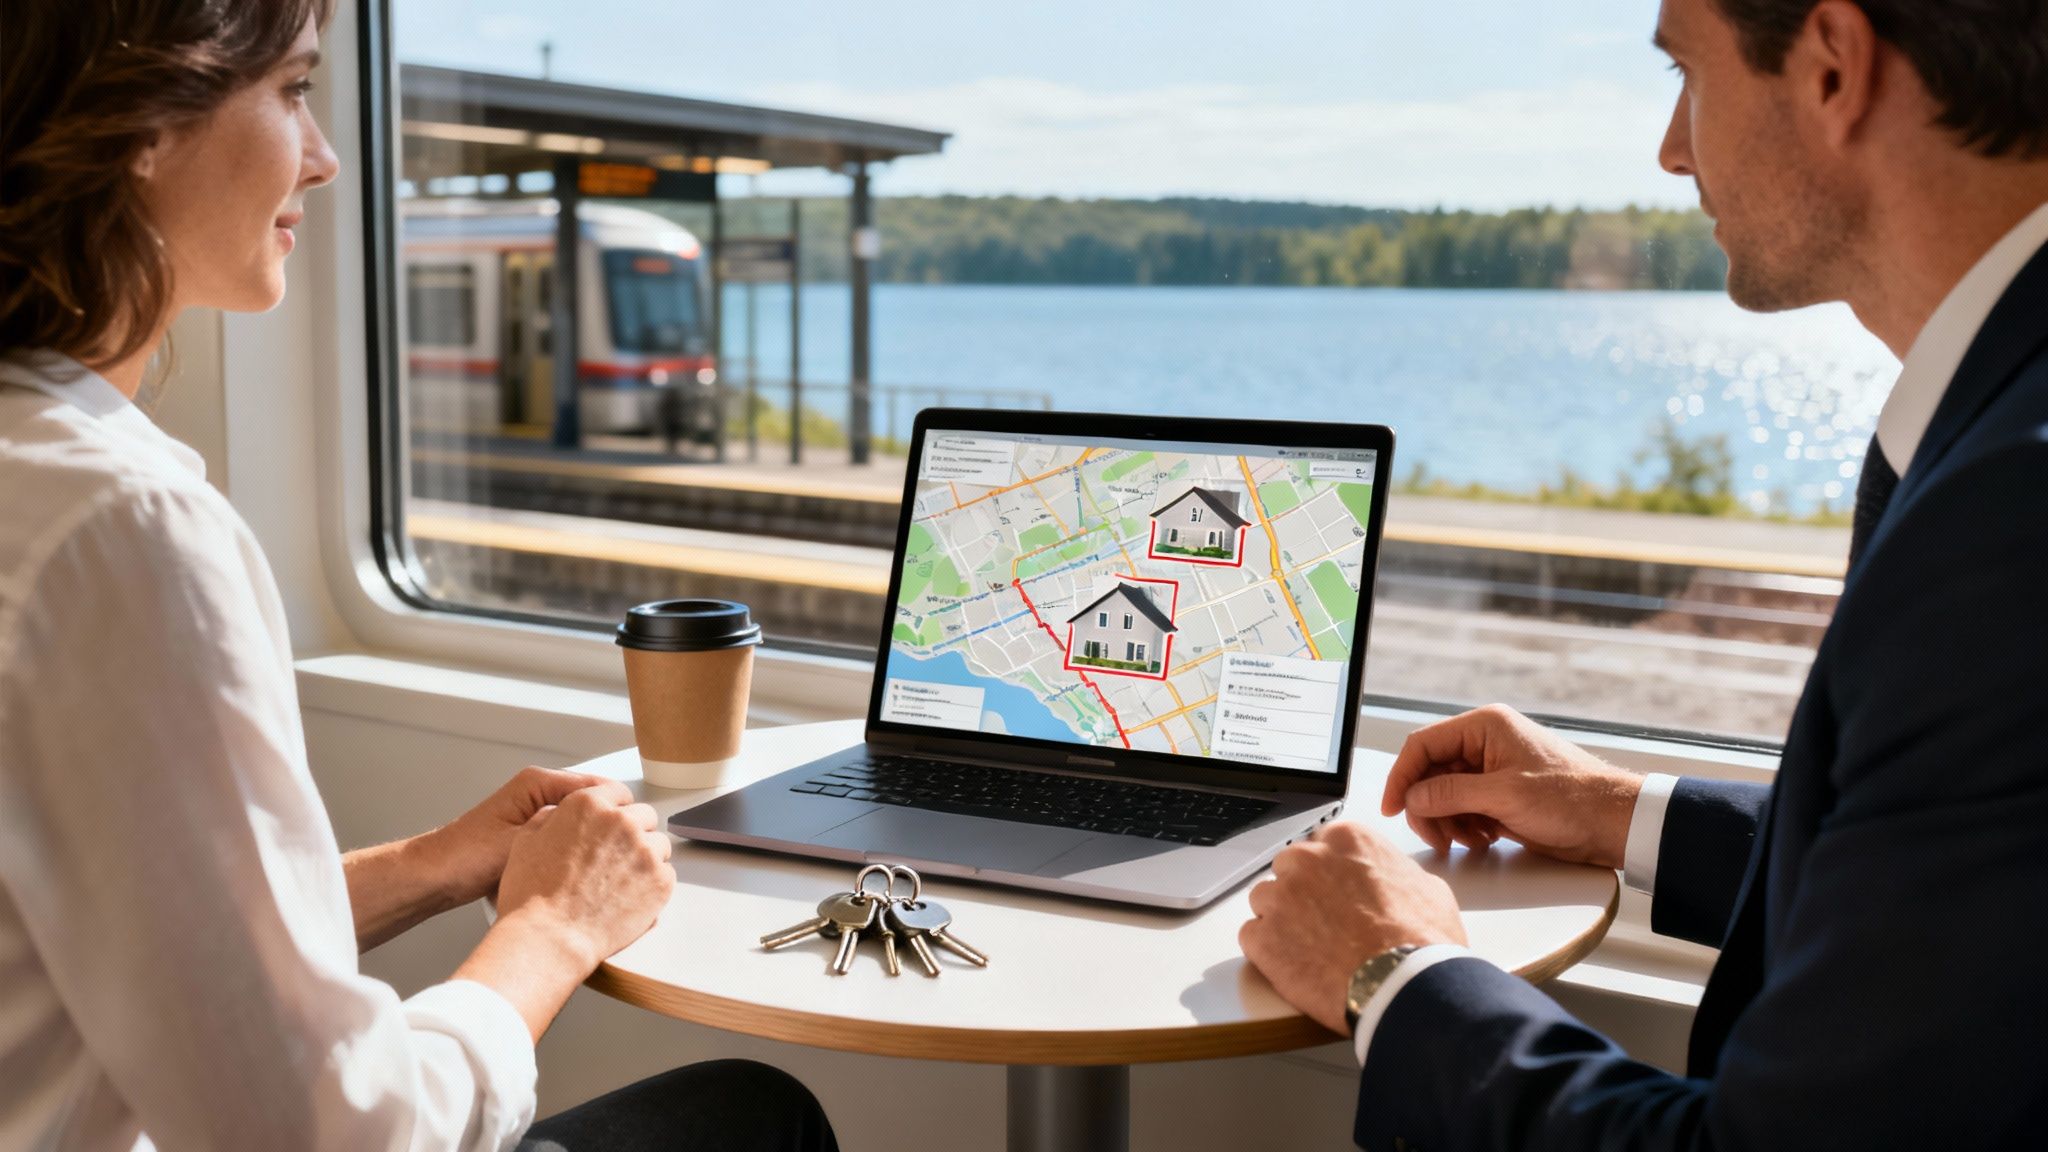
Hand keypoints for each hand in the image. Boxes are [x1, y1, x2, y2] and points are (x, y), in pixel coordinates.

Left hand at [429, 766, 623, 905]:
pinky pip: (568, 839)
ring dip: (595, 841)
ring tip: (613, 861)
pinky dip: (578, 852)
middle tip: (631, 849)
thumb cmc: (467, 857)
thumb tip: (606, 831)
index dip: (620, 809)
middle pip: (594, 804)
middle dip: (611, 826)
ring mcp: (537, 814)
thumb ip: (564, 831)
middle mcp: (539, 793)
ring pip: (583, 824)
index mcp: (538, 783)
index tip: (639, 831)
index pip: (598, 786)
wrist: (434, 877)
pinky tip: (589, 871)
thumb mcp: (522, 841)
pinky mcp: (534, 836)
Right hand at [493, 782, 674, 971]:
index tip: (612, 824)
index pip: (617, 792)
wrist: (549, 938)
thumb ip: (548, 818)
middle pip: (644, 816)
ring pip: (658, 844)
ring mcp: (644, 851)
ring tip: (622, 881)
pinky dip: (653, 883)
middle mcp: (621, 822)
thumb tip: (558, 813)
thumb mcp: (525, 842)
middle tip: (616, 858)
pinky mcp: (660, 880)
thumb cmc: (532, 896)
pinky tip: (630, 897)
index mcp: (588, 806)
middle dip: (633, 832)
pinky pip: (667, 873)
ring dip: (645, 857)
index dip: (614, 809)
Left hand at [1239, 822, 1465, 1034]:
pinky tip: (1296, 966)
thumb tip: (1389, 878)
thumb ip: (1393, 871)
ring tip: (1312, 949)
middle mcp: (1306, 859)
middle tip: (1325, 925)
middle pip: (1288, 869)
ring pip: (1265, 901)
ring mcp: (1280, 897)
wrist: (1405, 986)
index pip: (1320, 845)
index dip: (1328, 874)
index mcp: (1345, 839)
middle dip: (1302, 894)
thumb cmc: (1422, 941)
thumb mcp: (1426, 888)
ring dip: (1282, 921)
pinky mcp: (1262, 936)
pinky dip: (1269, 952)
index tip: (1335, 894)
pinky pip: (1252, 936)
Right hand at [1382, 704, 1644, 868]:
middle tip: (1435, 836)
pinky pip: (1465, 808)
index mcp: (1485, 726)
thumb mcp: (1505, 795)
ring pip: (1445, 794)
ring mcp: (1493, 770)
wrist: (1614, 823)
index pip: (1423, 745)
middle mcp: (1485, 743)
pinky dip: (1465, 827)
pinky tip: (1482, 839)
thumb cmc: (1573, 798)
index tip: (1393, 807)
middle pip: (1431, 772)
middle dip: (1428, 806)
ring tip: (1465, 841)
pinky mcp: (1501, 794)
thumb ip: (1451, 794)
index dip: (1402, 776)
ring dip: (1447, 821)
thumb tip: (1412, 797)